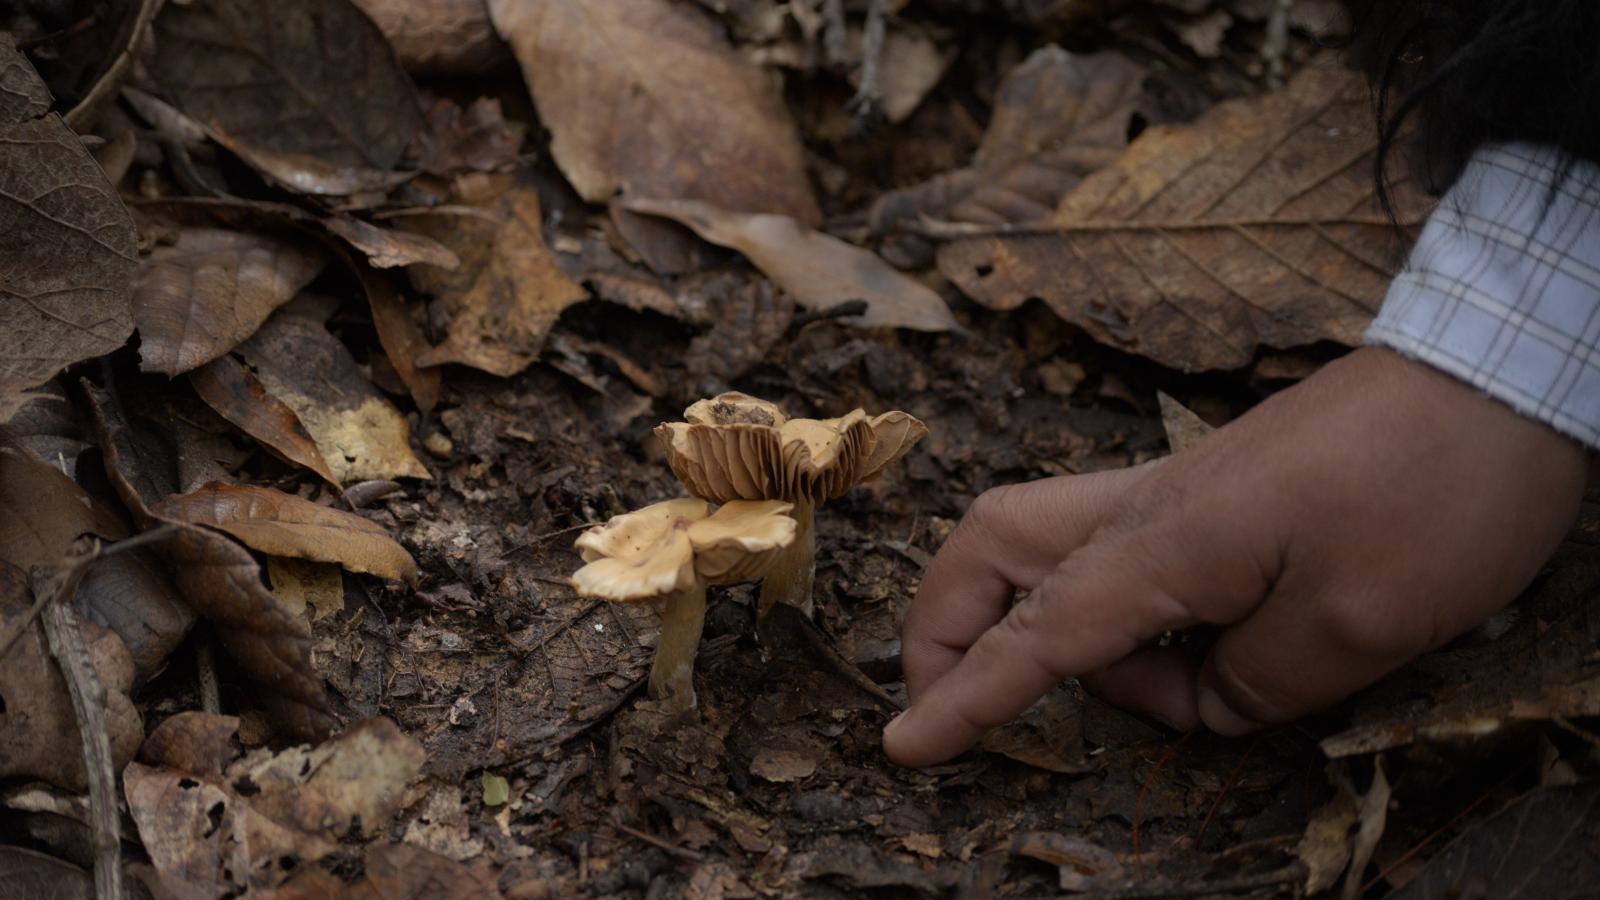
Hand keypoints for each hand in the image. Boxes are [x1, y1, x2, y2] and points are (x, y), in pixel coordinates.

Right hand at [884, 347, 1587, 767]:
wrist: (1495, 378)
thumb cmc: (1433, 495)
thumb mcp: (1355, 626)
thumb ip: (1253, 685)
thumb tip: (1205, 699)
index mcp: (1163, 544)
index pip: (1034, 634)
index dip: (964, 698)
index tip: (903, 749)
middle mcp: (1144, 509)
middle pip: (989, 547)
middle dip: (944, 624)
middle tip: (945, 697)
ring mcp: (1174, 493)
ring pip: (1043, 544)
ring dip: (1058, 630)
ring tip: (1172, 694)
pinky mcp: (1211, 494)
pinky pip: (1118, 554)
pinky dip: (1121, 614)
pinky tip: (1204, 652)